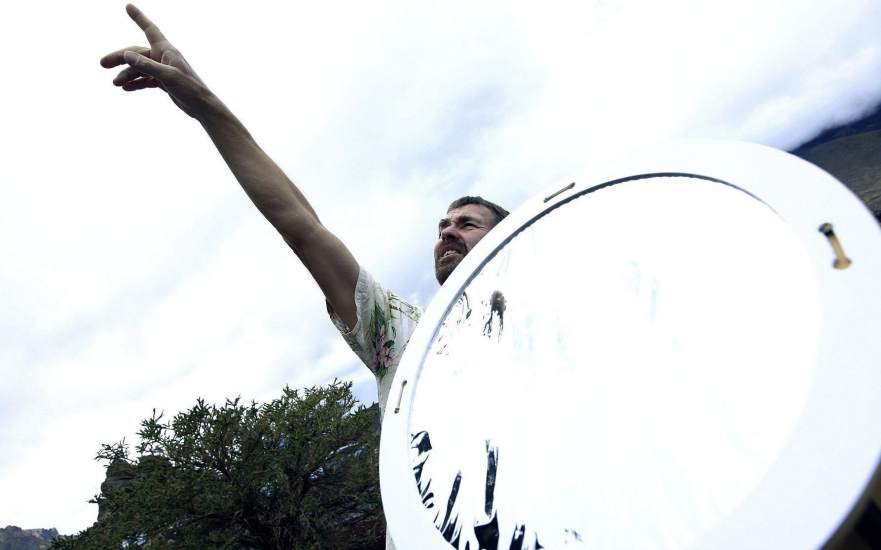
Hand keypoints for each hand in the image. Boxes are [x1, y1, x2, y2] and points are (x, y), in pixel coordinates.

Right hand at [100, 4, 212, 118]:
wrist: (202, 107)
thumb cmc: (190, 89)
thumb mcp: (168, 77)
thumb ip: (147, 66)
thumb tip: (127, 55)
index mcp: (167, 51)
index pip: (150, 30)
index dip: (139, 18)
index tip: (128, 6)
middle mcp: (164, 58)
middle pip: (137, 53)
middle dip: (120, 58)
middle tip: (102, 64)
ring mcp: (163, 70)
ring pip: (140, 68)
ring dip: (127, 74)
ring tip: (116, 83)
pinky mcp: (164, 82)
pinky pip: (146, 79)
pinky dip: (136, 83)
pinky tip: (126, 89)